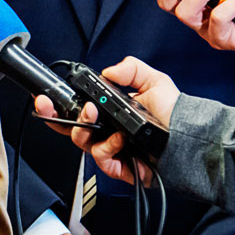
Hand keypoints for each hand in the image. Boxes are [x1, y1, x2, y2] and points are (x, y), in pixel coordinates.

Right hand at [39, 57, 181, 183]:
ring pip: (81, 142)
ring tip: (96, 116)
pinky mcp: (117, 165)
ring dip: (84, 128)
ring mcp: (110, 148)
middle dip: (58, 117)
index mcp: (108, 111)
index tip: (45, 97)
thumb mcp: (154, 81)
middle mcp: (105, 130)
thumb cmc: (174, 115)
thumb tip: (108, 71)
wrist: (189, 138)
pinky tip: (118, 138)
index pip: (75, 108)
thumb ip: (131, 70)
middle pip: (69, 128)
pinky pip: (100, 158)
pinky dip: (107, 146)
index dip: (57, 105)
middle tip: (67, 107)